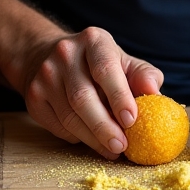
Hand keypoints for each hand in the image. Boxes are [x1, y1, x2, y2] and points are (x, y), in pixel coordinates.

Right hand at [21, 26, 162, 158]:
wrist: (47, 56)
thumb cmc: (97, 63)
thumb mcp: (122, 61)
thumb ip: (143, 75)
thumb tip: (155, 94)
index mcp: (93, 40)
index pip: (105, 69)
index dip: (119, 96)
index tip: (132, 120)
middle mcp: (65, 54)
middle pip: (83, 97)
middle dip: (105, 127)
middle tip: (122, 146)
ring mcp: (45, 75)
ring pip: (70, 116)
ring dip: (93, 138)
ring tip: (112, 149)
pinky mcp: (34, 97)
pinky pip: (58, 126)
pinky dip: (77, 137)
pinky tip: (91, 139)